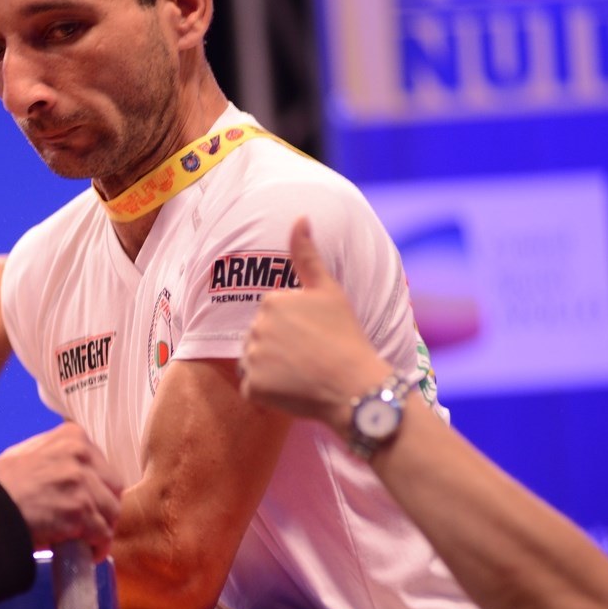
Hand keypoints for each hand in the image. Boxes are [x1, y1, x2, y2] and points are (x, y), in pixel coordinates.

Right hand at [0, 423, 122, 561]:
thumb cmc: (0, 485)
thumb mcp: (29, 453)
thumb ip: (57, 455)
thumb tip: (75, 469)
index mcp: (71, 436)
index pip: (102, 465)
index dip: (98, 488)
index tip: (89, 502)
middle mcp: (80, 455)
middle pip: (113, 487)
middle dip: (104, 507)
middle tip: (90, 523)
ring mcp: (82, 483)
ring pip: (112, 512)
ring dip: (102, 529)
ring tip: (87, 540)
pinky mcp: (80, 512)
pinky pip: (103, 534)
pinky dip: (98, 547)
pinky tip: (88, 553)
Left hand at [240, 217, 391, 429]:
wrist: (355, 386)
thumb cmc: (346, 337)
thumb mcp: (330, 291)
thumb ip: (308, 255)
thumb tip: (300, 216)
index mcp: (272, 301)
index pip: (272, 315)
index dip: (294, 328)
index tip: (315, 336)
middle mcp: (256, 327)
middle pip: (260, 338)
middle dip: (280, 347)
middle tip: (311, 356)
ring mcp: (252, 358)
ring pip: (254, 362)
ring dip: (273, 369)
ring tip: (303, 373)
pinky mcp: (253, 388)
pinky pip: (254, 389)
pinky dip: (270, 392)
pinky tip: (293, 390)